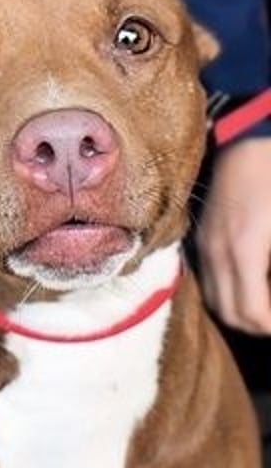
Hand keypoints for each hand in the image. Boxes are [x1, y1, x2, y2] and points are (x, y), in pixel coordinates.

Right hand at [197, 138, 270, 333]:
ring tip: (264, 304)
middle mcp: (218, 254)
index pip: (253, 313)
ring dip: (240, 311)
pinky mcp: (203, 238)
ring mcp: (206, 245)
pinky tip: (250, 283)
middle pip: (230, 314)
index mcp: (245, 251)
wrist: (247, 142)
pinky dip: (228, 293)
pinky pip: (209, 280)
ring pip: (216, 300)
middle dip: (257, 325)